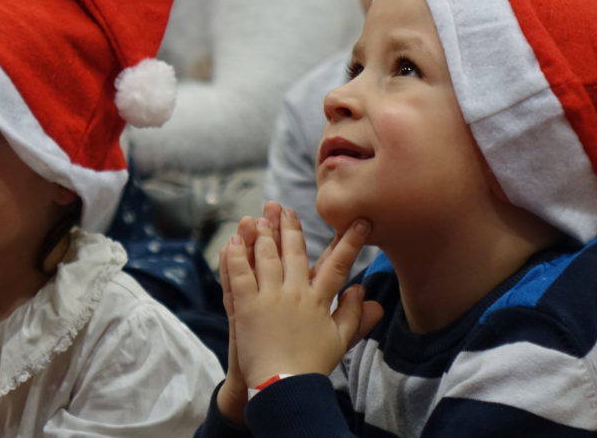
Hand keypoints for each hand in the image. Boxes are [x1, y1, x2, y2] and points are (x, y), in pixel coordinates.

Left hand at [225, 205, 378, 387]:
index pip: (337, 264)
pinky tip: (232, 241)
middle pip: (294, 252)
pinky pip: (239, 275)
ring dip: (262, 235)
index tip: (358, 222)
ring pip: (266, 258)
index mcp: (319, 300)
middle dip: (290, 228)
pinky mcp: (247, 307)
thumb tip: (364, 291)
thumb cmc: (312, 366)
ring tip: (259, 218)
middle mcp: (295, 293)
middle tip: (286, 209)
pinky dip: (235, 257)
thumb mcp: (340, 341)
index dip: (349, 242)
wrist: (285, 387)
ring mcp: (270, 297)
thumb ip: (354, 314)